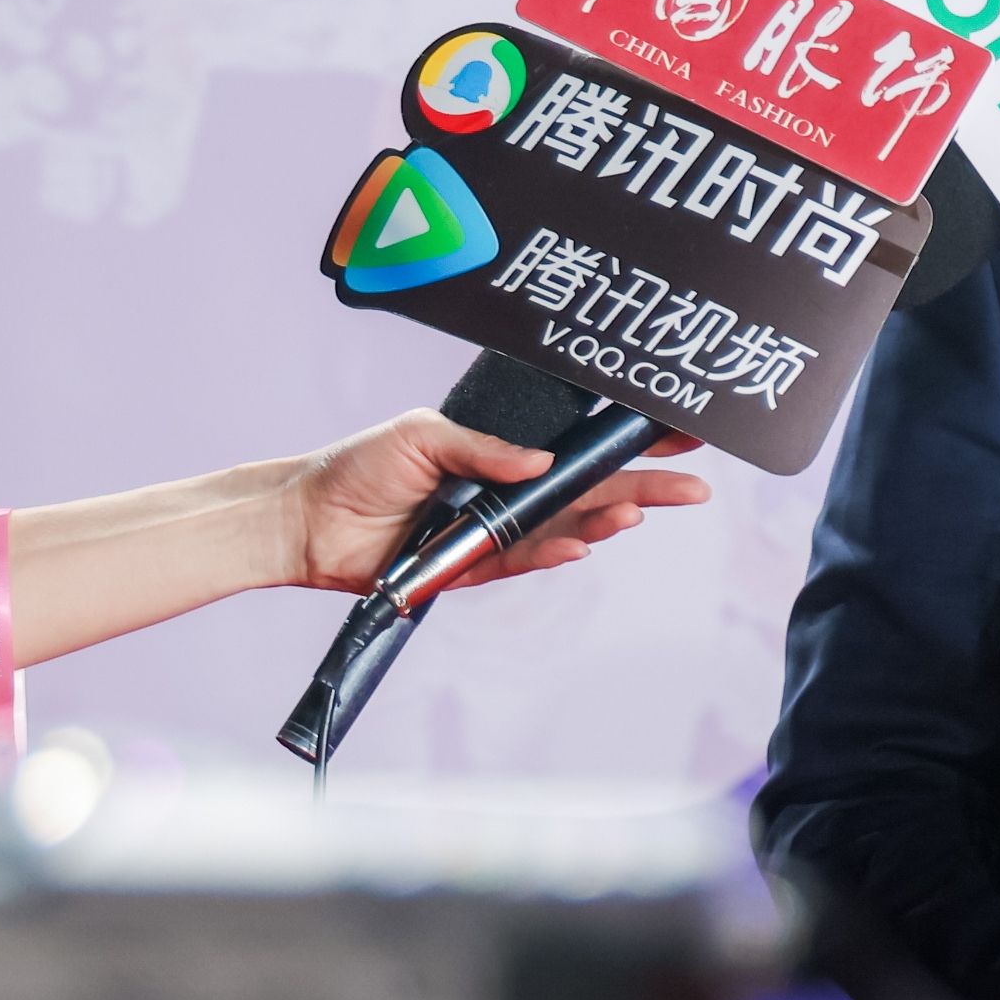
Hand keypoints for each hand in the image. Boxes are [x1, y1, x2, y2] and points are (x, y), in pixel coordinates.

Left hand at [282, 412, 710, 594]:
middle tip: (692, 484)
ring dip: (607, 519)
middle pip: (590, 491)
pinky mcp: (475, 567)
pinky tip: (586, 542)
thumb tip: (543, 463)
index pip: (577, 446)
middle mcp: (508, 493)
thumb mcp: (421, 434)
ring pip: (568, 528)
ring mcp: (496, 531)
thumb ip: (484, 446)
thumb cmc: (357, 466)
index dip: (625, 441)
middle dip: (644, 486)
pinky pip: (525, 561)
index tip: (674, 432)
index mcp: (503, 453)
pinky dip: (555, 552)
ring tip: (642, 508)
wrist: (308, 520)